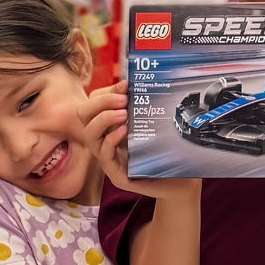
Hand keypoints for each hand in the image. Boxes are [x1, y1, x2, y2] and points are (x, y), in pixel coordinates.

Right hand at [83, 82, 200, 201]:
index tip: (126, 86)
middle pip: (83, 115)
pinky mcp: (116, 175)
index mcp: (110, 127)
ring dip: (104, 119)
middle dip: (100, 103)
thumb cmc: (166, 152)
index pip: (92, 103)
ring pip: (88, 134)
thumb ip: (141, 107)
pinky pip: (103, 154)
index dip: (105, 92)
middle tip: (123, 101)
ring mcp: (108, 159)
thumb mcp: (152, 124)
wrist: (181, 181)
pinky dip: (111, 139)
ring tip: (123, 114)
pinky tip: (124, 132)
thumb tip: (133, 83)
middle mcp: (104, 141)